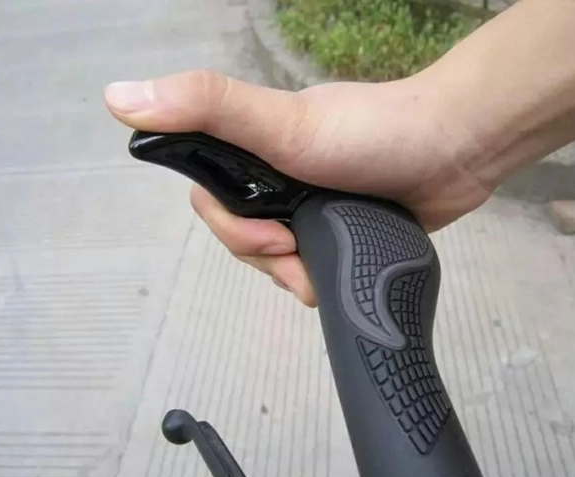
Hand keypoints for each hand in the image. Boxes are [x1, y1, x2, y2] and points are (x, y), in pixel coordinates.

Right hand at [103, 71, 494, 305]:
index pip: (210, 198)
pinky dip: (316, 279)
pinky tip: (334, 281)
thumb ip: (208, 107)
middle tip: (300, 256)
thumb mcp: (284, 123)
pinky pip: (311, 266)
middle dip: (265, 256)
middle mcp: (278, 178)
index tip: (269, 235)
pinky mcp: (342, 229)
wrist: (456, 152)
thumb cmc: (369, 135)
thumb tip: (117, 97)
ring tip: (323, 273)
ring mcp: (312, 206)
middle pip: (242, 234)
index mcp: (255, 151)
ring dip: (291, 275)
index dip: (229, 227)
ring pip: (276, 257)